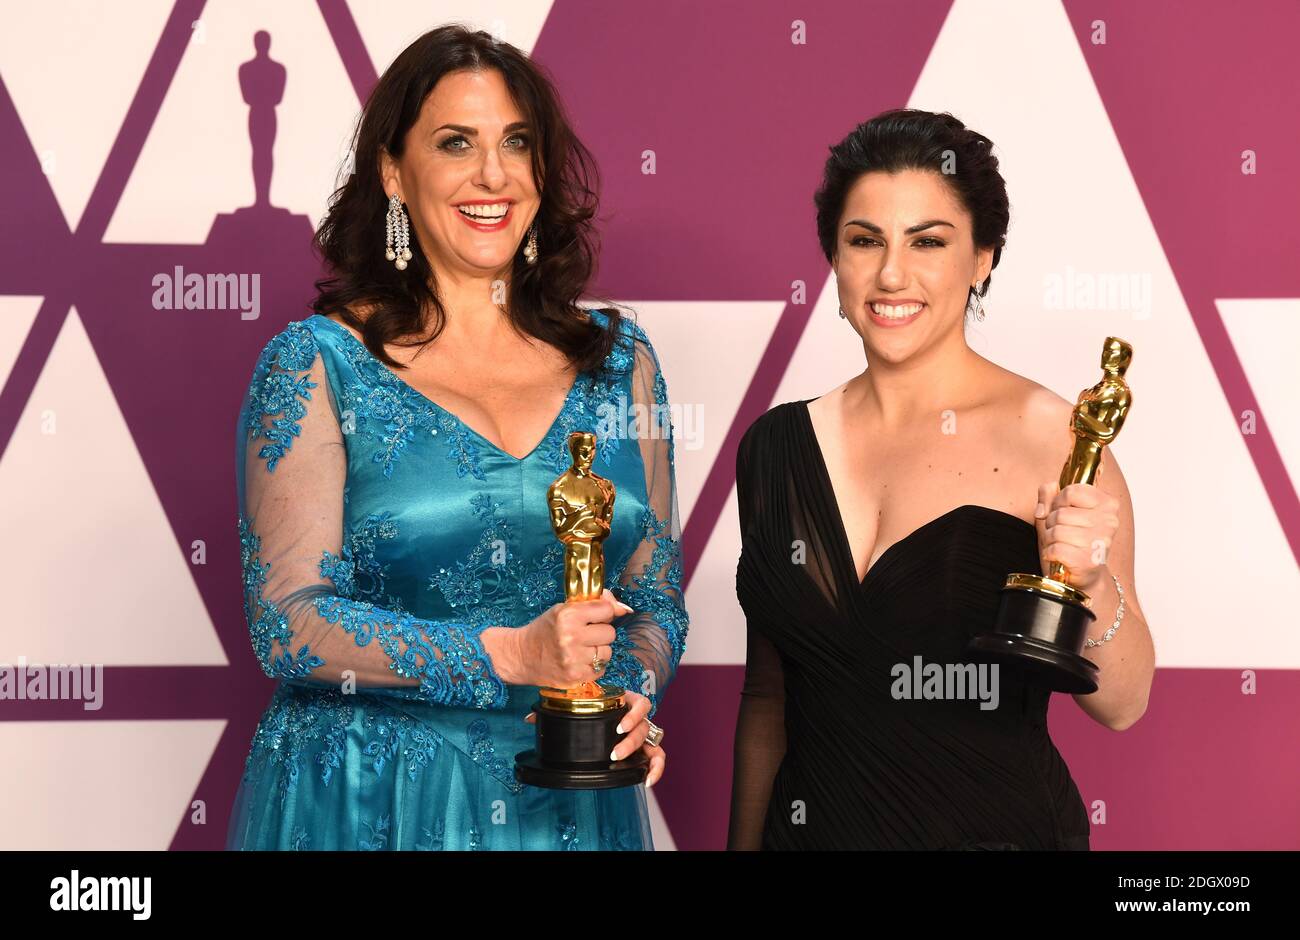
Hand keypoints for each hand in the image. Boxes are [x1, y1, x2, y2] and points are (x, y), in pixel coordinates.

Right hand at [501, 589, 631, 687]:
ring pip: (607, 652)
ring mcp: (574, 659)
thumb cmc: (545, 630)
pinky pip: (602, 669)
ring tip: (581, 649)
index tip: (594, 617)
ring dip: (598, 650)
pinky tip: (579, 661)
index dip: (603, 613)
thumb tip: (624, 609)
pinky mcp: (576, 677)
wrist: (522, 656)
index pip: (606, 610)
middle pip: (610, 633)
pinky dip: (594, 666)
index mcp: (567, 616)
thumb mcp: (564, 609)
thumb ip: (593, 604)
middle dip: (600, 633)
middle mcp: (571, 637)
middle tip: (585, 634)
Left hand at [524, 689, 666, 786]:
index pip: (641, 703)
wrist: (600, 708)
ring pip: (651, 741)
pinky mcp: (644, 748)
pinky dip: (655, 769)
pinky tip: (646, 781)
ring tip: (619, 763)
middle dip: (629, 742)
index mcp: (626, 700)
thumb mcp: (578, 705)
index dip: (634, 715)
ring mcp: (642, 732)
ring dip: (637, 753)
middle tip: (613, 754)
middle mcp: (637, 716)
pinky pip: (657, 757)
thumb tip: (530, 717)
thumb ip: (557, 710)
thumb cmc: (590, 706)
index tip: (619, 728)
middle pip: (644, 726)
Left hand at [1034, 481, 1120, 593]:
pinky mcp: (1089, 560)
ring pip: (1056, 531)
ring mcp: (1100, 541)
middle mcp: (1109, 521)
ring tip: (1059, 544)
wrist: (1082, 575)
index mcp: (1107, 504)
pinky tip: (1058, 556)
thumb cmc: (1071, 541)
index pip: (1071, 491)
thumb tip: (1046, 496)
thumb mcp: (1059, 511)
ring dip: (1049, 539)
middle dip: (1051, 523)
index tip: (1063, 511)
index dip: (1058, 502)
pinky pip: (1055, 549)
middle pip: (1060, 513)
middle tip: (1060, 533)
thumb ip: (1050, 494)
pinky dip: (1050, 553)